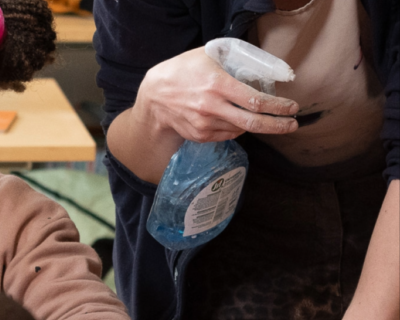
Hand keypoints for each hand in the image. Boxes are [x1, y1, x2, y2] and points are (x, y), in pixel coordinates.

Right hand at [137, 47, 298, 143]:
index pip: (256, 101)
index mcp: (217, 85)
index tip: (292, 107)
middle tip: (292, 124)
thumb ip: (233, 61)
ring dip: (254, 123)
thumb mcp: (206, 56)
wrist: (154, 96)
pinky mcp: (200, 135)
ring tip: (260, 117)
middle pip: (253, 122)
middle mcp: (212, 107)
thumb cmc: (182, 71)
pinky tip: (236, 118)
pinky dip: (236, 127)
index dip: (278, 106)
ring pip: (241, 128)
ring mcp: (205, 124)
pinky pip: (227, 134)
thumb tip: (262, 66)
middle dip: (278, 125)